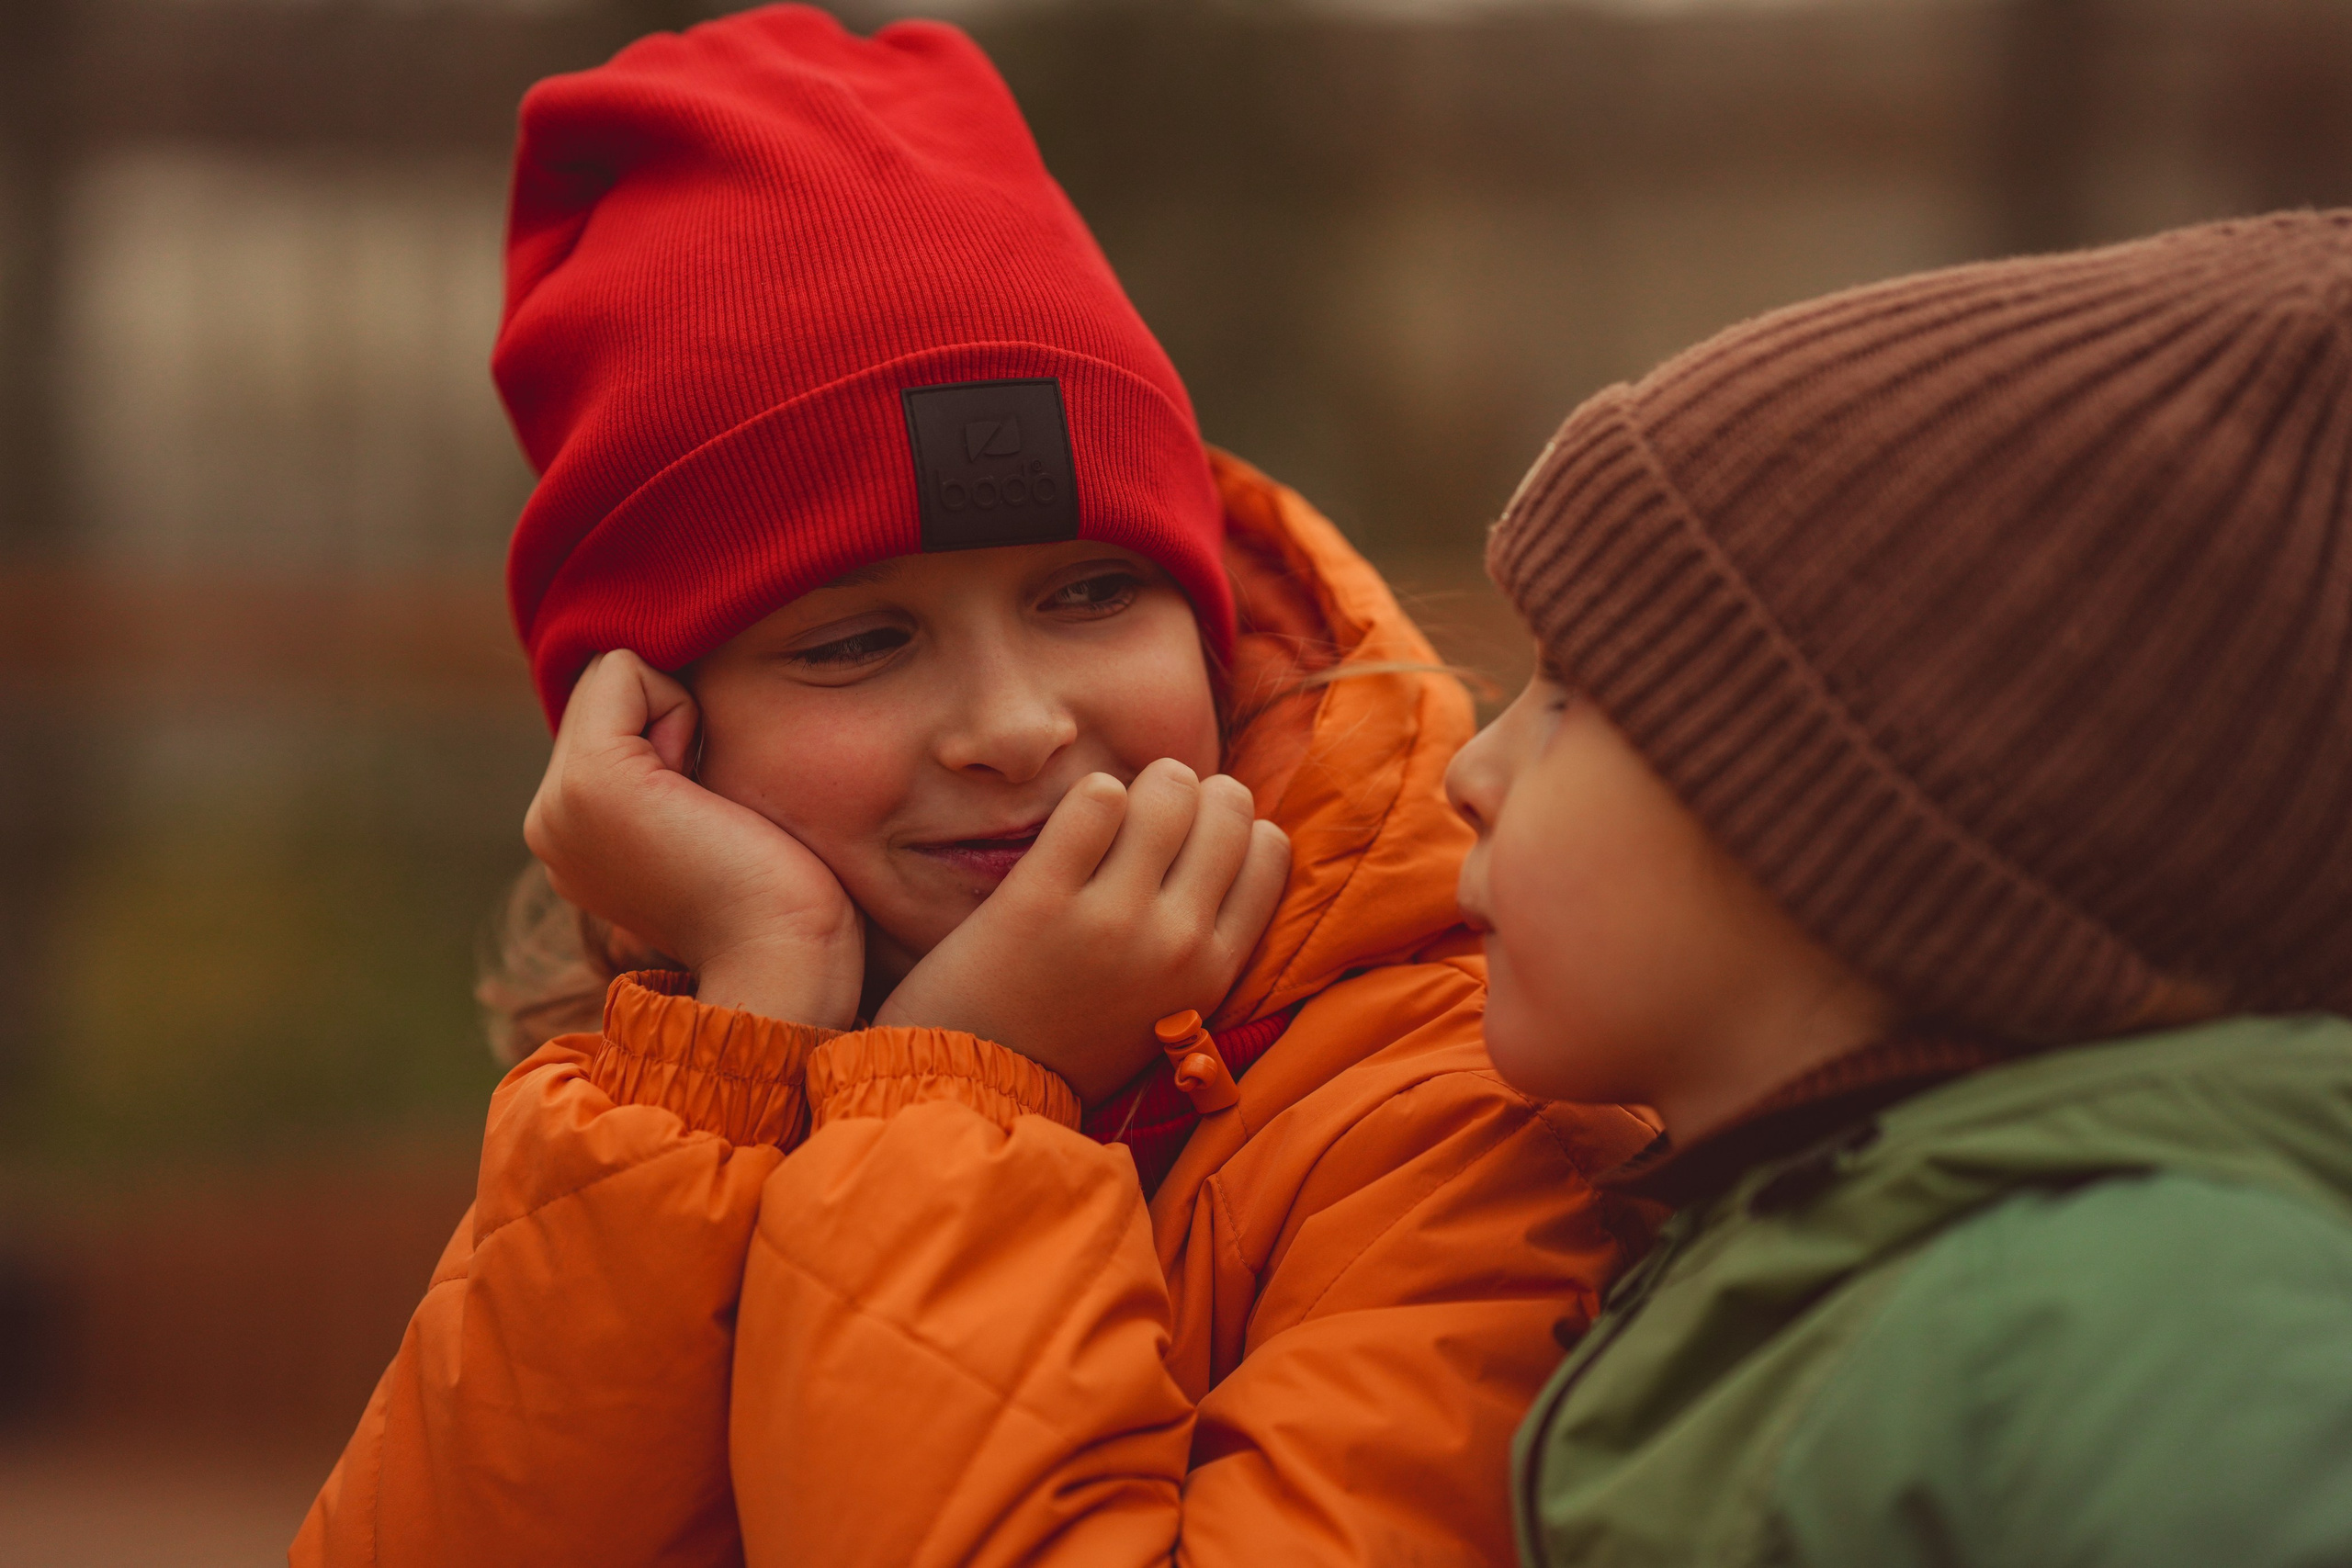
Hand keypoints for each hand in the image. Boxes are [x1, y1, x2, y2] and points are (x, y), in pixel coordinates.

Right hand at [522, 650, 863, 1028]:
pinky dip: (678, 707)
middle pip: (606, 687)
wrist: (785, 964)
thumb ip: (668, 772)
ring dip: (677, 717)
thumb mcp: (706, 822)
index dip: (672, 728)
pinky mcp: (592, 783)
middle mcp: (549, 819)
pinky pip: (624, 670)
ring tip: (704, 805)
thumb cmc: (780, 901)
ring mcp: (558, 804)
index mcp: (573, 834)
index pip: (606, 712)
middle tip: (709, 808)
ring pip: (614, 676)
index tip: (708, 809)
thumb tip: (674, 709)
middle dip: (670, 718)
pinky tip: (701, 788)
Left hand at [875, 758, 1290, 1102]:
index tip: (1194, 838)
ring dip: (1142, 785)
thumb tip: (1231, 848)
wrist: (977, 1091)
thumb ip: (1204, 945)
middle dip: (1193, 794)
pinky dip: (1090, 794)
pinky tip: (1073, 823)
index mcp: (1213, 971)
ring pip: (1170, 788)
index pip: (1272, 851)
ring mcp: (1111, 919)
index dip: (1233, 826)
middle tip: (1151, 817)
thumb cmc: (1071, 1046)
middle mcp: (1176, 942)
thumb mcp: (1168, 1012)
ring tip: (1111, 812)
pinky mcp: (1041, 898)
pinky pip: (1096, 798)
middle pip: (1229, 804)